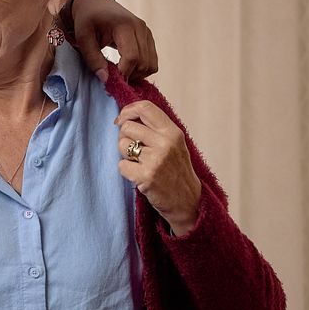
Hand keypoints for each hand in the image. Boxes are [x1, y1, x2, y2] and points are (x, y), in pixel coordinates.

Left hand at [70, 0, 157, 82]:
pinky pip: (152, 61)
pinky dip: (141, 69)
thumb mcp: (83, 37)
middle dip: (129, 76)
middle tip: (113, 79)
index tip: (111, 81)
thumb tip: (106, 80)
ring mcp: (147, 32)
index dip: (123, 73)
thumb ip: (93, 58)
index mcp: (124, 25)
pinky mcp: (148, 37)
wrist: (95, 3)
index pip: (132, 56)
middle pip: (143, 62)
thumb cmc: (87, 19)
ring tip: (120, 73)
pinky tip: (127, 68)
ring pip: (151, 64)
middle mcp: (140, 27)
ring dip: (137, 74)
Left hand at [115, 100, 201, 235]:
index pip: (145, 108)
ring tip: (140, 163)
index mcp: (173, 132)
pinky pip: (122, 165)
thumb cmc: (177, 171)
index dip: (128, 110)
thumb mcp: (174, 144)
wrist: (188, 201)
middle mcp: (165, 143)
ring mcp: (156, 160)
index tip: (121, 119)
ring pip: (122, 145)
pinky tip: (139, 175)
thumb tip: (128, 115)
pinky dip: (127, 171)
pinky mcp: (146, 176)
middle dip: (124, 137)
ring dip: (126, 155)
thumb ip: (156, 128)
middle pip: (127, 127)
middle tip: (134, 149)